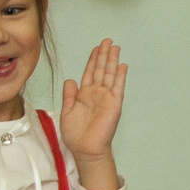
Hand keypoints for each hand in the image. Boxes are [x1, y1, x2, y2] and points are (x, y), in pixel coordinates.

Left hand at [57, 39, 126, 189]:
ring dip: (112, 61)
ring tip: (115, 47)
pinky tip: (122, 65)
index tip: (96, 48)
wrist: (85, 149)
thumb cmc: (75, 135)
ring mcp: (106, 98)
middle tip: (107, 40)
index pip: (90, 72)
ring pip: (110, 75)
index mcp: (84, 94)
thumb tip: (70, 80)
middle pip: (101, 69)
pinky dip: (120, 76)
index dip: (92, 60)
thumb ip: (69, 95)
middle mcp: (96, 94)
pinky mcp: (114, 104)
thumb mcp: (67, 112)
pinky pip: (118, 87)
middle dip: (104, 55)